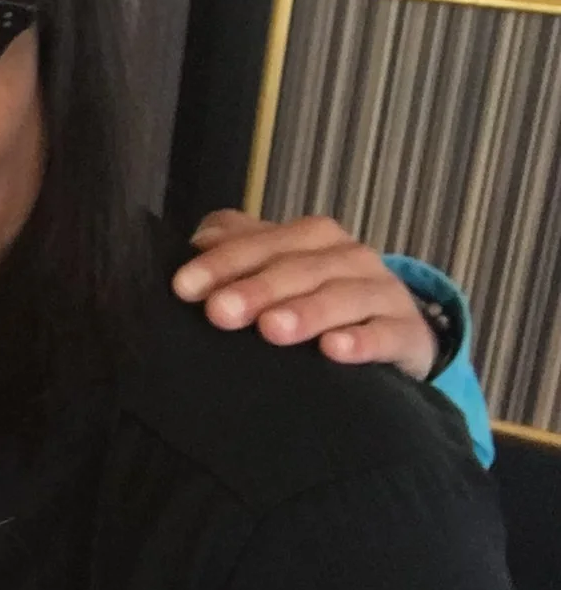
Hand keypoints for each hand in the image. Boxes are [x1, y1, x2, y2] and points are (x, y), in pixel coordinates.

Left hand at [171, 210, 438, 381]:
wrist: (389, 333)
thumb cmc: (314, 299)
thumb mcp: (276, 270)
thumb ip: (237, 249)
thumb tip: (198, 242)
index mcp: (310, 239)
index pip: (263, 243)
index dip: (223, 263)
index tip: (183, 288)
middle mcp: (348, 258)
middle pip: (300, 268)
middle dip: (258, 288)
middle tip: (220, 312)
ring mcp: (382, 294)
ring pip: (344, 296)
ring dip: (308, 311)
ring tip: (272, 330)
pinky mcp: (407, 333)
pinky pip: (387, 334)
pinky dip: (363, 341)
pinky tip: (334, 350)